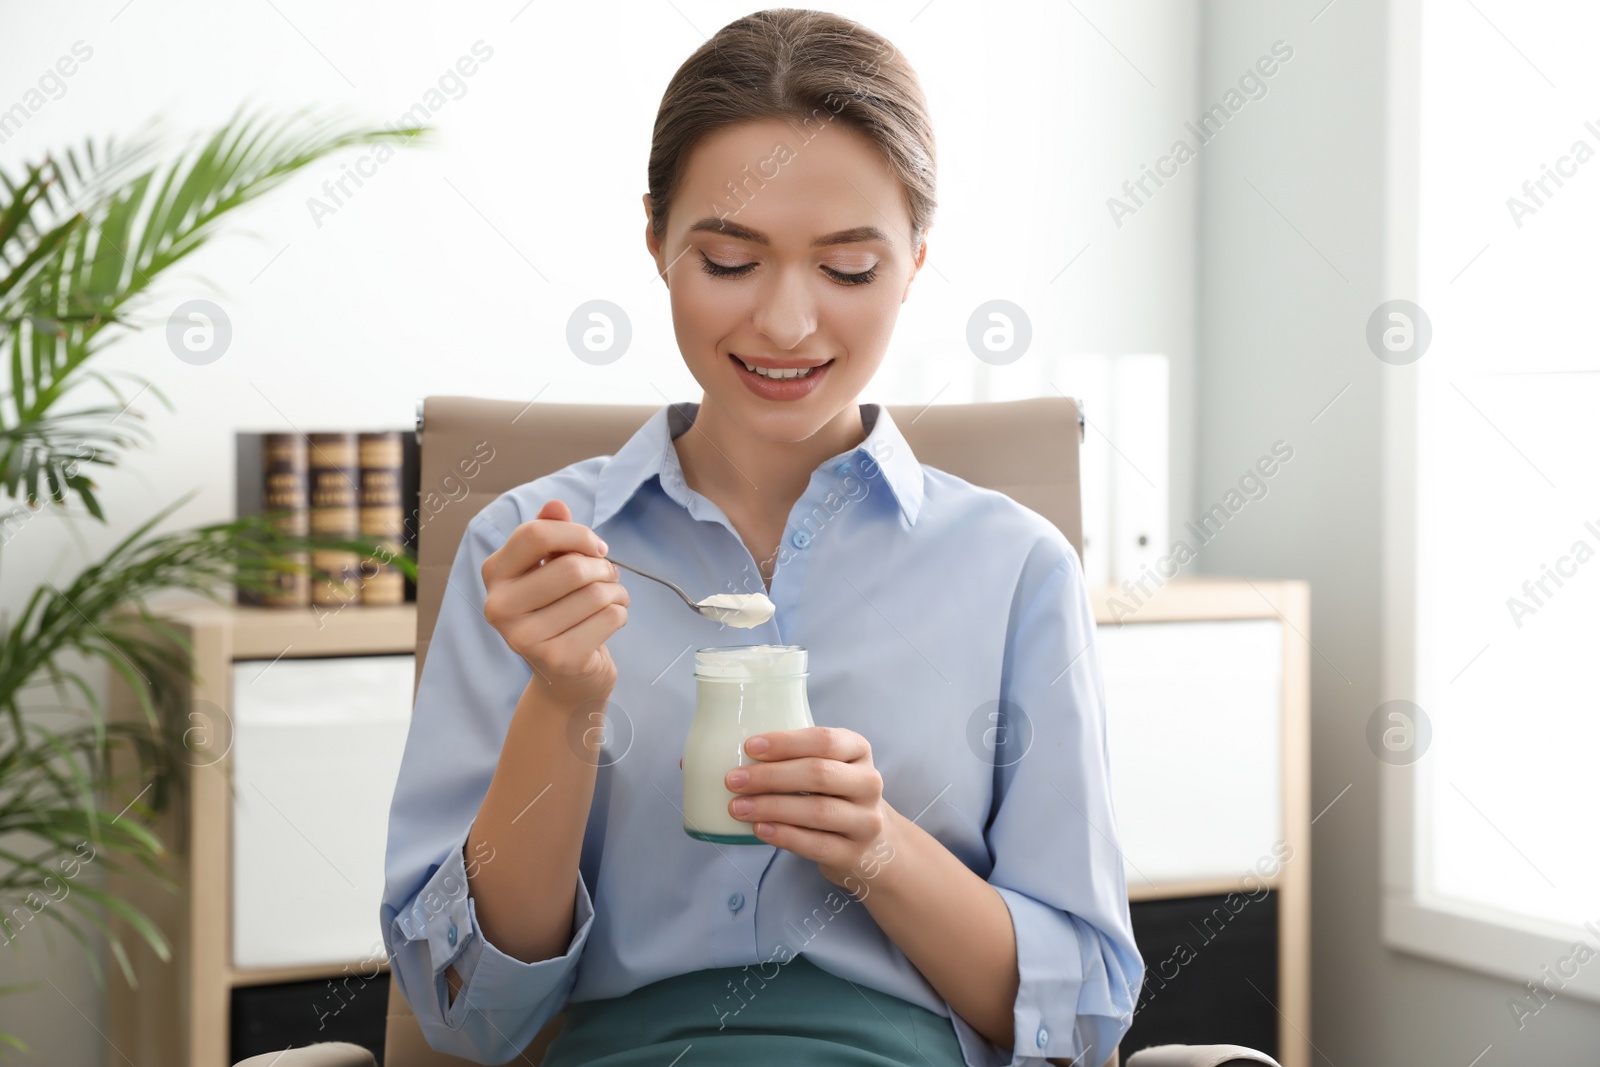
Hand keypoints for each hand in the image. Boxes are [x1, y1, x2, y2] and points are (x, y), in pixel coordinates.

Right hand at [480, 498, 628, 708]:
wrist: (567, 676)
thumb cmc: (559, 610)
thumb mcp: (549, 568)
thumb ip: (551, 534)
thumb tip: (556, 505)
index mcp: (494, 574)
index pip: (535, 534)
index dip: (577, 534)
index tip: (596, 547)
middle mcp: (499, 607)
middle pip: (571, 568)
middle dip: (603, 567)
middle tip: (609, 575)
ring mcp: (525, 638)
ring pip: (596, 593)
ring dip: (617, 591)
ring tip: (613, 598)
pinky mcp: (558, 660)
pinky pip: (609, 618)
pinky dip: (621, 613)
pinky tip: (611, 620)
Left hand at [724, 726, 897, 888]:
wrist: (870, 842)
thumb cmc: (835, 793)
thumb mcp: (828, 765)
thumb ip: (797, 756)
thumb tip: (742, 756)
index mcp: (858, 751)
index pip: (825, 740)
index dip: (786, 743)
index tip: (749, 747)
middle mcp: (868, 784)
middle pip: (819, 774)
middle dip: (771, 776)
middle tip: (734, 780)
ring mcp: (865, 821)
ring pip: (818, 811)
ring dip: (772, 808)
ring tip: (738, 807)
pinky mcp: (854, 854)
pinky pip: (816, 844)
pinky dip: (784, 836)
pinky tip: (759, 829)